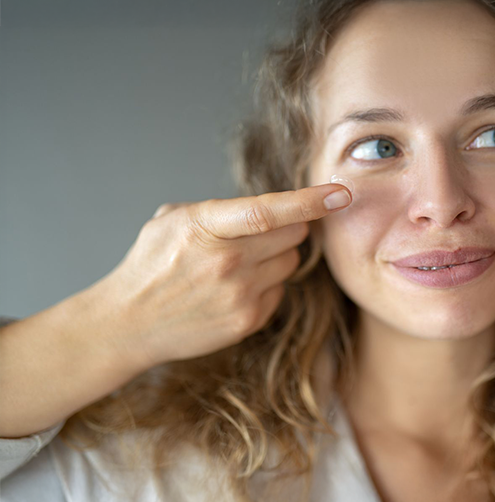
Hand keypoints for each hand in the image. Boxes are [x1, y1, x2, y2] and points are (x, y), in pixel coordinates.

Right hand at [97, 183, 351, 368]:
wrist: (129, 323)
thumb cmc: (151, 264)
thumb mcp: (172, 220)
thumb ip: (222, 210)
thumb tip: (271, 209)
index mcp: (205, 226)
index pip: (269, 210)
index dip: (310, 200)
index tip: (341, 194)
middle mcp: (227, 262)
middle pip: (293, 234)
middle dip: (287, 228)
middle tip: (261, 234)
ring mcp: (239, 295)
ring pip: (290, 262)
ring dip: (276, 257)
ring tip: (240, 264)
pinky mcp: (247, 321)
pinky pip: (280, 291)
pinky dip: (267, 285)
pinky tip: (235, 289)